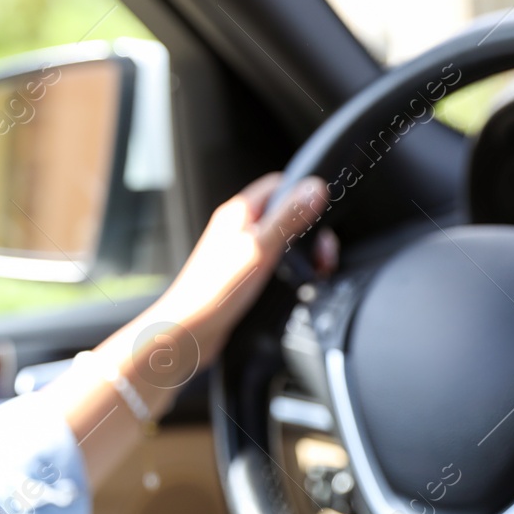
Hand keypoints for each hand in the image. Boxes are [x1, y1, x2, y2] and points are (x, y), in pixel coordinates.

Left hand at [136, 172, 334, 386]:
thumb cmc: (216, 290)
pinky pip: (273, 262)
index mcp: (240, 211)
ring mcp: (240, 250)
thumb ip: (289, 217)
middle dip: (308, 230)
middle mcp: (238, 227)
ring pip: (281, 240)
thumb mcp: (261, 248)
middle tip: (320, 253)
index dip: (304, 194)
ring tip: (313, 270)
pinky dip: (289, 270)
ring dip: (301, 252)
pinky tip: (295, 284)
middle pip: (284, 213)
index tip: (322, 214)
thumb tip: (315, 188)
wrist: (191, 329)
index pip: (279, 184)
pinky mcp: (242, 273)